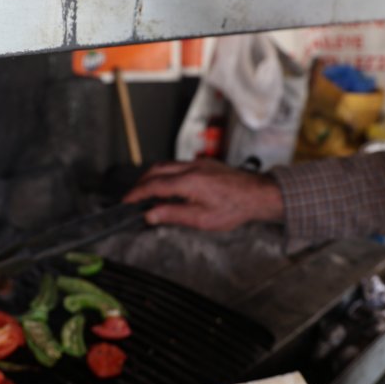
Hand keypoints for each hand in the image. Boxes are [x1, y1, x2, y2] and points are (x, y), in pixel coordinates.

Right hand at [122, 159, 284, 231]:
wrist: (258, 194)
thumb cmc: (235, 208)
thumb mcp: (202, 219)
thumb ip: (173, 215)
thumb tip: (150, 214)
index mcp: (190, 182)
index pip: (154, 186)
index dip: (137, 193)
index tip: (126, 201)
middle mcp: (192, 168)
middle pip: (156, 170)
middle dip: (141, 182)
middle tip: (133, 197)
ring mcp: (199, 163)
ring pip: (167, 165)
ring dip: (153, 177)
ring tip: (147, 193)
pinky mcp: (205, 164)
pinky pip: (179, 165)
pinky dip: (167, 174)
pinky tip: (168, 187)